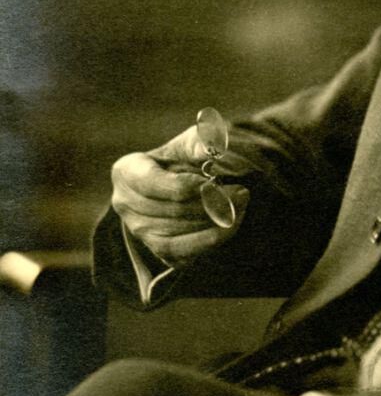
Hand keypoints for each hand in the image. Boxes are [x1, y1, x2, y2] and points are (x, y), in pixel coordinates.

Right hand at [110, 124, 251, 265]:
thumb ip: (202, 142)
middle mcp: (125, 204)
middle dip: (209, 203)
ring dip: (213, 222)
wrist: (192, 181)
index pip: (152, 183)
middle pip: (169, 210)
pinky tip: (230, 224)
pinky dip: (210, 240)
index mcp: (126, 171)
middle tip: (240, 193)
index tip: (213, 180)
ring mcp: (140, 231)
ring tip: (239, 206)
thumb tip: (214, 147)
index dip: (185, 185)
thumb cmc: (188, 157)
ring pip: (177, 233)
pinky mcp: (160, 250)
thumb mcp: (193, 142)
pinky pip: (184, 253)